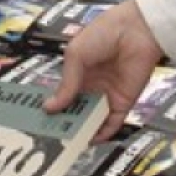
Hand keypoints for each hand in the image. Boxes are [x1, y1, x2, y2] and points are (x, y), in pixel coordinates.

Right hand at [45, 0, 162, 138]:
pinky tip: (90, 141)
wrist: (136, 31)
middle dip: (66, 122)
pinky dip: (103, 134)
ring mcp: (107, 96)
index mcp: (79, 71)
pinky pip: (112, 123)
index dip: (54, 106)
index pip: (64, 94)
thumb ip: (66, 83)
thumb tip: (49, 108)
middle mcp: (92, 86)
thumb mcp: (76, 55)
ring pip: (92, 119)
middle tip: (50, 137)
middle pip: (77, 109)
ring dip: (82, 131)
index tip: (40, 120)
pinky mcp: (124, 103)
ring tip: (67, 144)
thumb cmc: (102, 35)